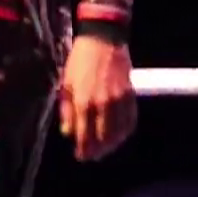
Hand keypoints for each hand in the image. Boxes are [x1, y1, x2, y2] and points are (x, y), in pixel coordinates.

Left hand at [59, 35, 136, 161]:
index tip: (80, 156)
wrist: (103, 40)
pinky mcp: (130, 95)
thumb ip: (67, 110)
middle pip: (103, 138)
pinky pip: (131, 120)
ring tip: (105, 149)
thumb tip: (67, 132)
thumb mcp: (66, 83)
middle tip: (92, 156)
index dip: (82, 149)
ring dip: (112, 145)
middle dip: (97, 151)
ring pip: (118, 133)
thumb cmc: (80, 61)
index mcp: (84, 101)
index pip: (84, 135)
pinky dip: (125, 132)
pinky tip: (119, 135)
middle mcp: (102, 104)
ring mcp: (119, 100)